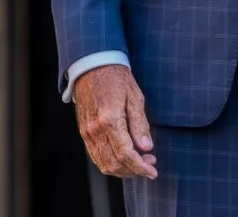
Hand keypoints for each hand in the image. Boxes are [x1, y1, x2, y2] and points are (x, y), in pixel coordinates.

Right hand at [74, 65, 156, 179]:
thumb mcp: (135, 97)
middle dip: (134, 170)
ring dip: (122, 169)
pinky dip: (110, 163)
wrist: (93, 66)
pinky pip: (95, 156)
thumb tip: (147, 147)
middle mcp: (95, 130)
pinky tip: (123, 158)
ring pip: (103, 164)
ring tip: (139, 162)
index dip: (141, 167)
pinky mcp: (84, 132)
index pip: (126, 154)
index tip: (153, 171)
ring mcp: (87, 133)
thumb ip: (140, 124)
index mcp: (110, 120)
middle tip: (150, 164)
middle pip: (114, 164)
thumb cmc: (116, 78)